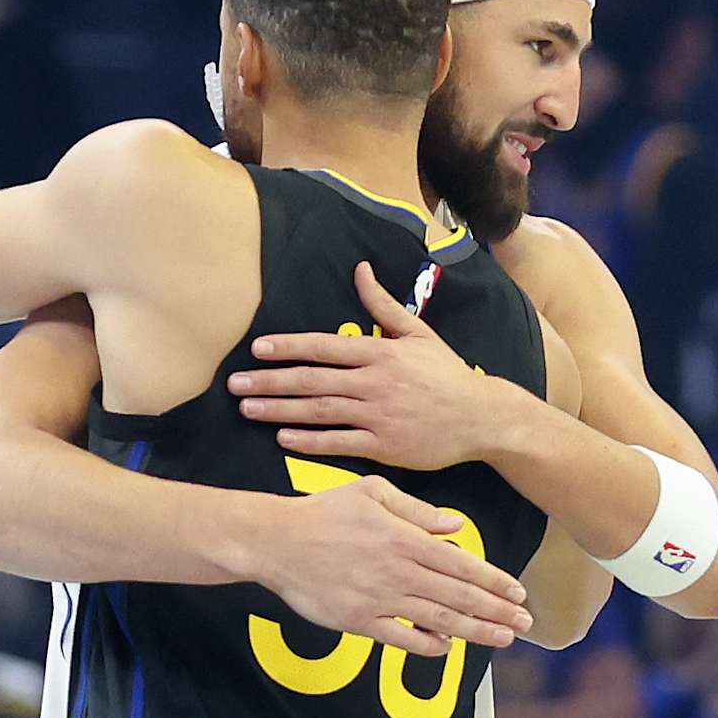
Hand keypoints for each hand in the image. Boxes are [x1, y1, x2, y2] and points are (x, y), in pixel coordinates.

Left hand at [230, 261, 497, 468]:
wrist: (482, 417)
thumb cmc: (447, 374)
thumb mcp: (418, 333)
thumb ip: (383, 306)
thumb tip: (359, 270)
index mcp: (380, 353)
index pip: (324, 347)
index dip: (288, 347)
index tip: (257, 349)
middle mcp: (375, 382)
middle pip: (312, 380)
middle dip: (269, 382)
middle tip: (234, 385)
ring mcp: (379, 416)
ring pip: (320, 411)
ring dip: (280, 411)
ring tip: (247, 410)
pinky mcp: (385, 447)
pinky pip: (340, 444)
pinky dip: (310, 442)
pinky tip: (283, 439)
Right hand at [254, 474, 532, 656]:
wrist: (276, 540)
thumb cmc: (324, 511)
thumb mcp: (371, 492)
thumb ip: (416, 510)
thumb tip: (454, 526)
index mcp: (403, 538)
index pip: (461, 563)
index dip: (493, 581)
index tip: (518, 593)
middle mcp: (397, 571)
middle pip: (458, 595)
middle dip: (496, 611)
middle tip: (524, 623)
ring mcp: (378, 599)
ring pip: (438, 620)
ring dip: (474, 631)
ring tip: (501, 638)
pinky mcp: (358, 621)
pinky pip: (401, 639)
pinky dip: (428, 645)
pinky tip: (447, 646)